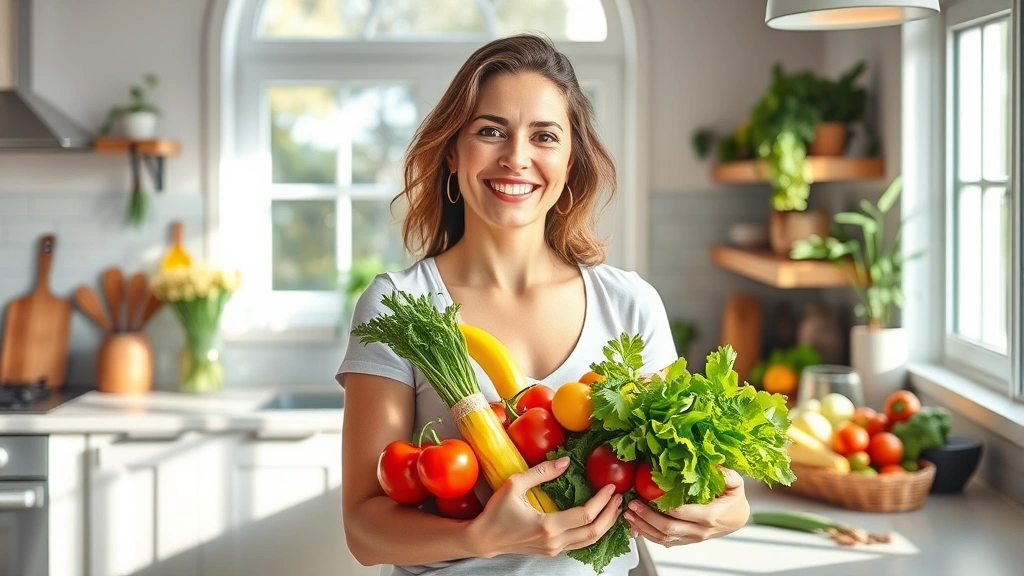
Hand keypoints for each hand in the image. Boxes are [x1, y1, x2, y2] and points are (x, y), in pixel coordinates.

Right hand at [467, 457, 622, 557]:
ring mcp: (554, 549)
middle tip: (618, 497)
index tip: (610, 487)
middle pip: (594, 531)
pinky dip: (593, 531)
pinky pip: (580, 543)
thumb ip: (542, 473)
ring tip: (614, 508)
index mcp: (547, 526)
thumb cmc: (496, 512)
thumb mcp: (514, 485)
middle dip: (610, 514)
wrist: (484, 539)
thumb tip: (566, 461)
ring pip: (589, 541)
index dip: (602, 501)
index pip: (585, 515)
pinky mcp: (552, 551)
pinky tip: (597, 519)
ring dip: (605, 524)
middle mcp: (554, 541)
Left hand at [624, 467, 748, 547]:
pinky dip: (649, 536)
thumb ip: (728, 475)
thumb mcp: (736, 484)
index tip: (647, 496)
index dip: (662, 506)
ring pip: (664, 538)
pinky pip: (665, 542)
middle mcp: (700, 531)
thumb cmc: (734, 500)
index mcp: (710, 516)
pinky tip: (636, 527)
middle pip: (669, 528)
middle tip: (633, 504)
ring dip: (644, 528)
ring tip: (629, 515)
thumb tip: (715, 466)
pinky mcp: (686, 541)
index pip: (682, 513)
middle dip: (647, 517)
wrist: (737, 519)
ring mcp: (692, 538)